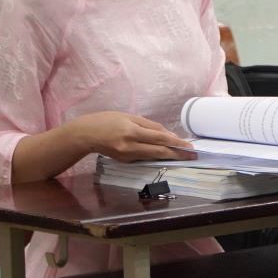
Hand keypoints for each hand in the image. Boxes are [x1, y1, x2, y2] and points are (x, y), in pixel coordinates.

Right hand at [68, 111, 195, 162]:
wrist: (84, 135)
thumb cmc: (106, 120)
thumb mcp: (128, 116)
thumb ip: (149, 125)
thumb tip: (167, 134)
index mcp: (131, 131)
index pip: (159, 138)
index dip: (175, 143)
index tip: (189, 146)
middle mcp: (130, 146)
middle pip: (158, 151)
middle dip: (177, 154)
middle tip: (193, 156)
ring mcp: (127, 156)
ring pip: (153, 157)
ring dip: (169, 156)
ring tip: (184, 155)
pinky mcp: (125, 161)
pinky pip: (144, 158)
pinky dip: (156, 156)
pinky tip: (166, 154)